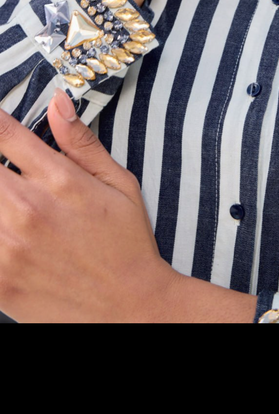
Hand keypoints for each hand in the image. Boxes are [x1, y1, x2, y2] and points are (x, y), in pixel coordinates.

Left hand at [0, 90, 177, 322]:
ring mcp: (9, 247)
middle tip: (7, 174)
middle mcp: (29, 210)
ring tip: (10, 199)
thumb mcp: (117, 184)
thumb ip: (81, 143)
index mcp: (59, 181)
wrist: (131, 310)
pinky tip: (5, 229)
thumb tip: (57, 103)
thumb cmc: (127, 245)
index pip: (5, 133)